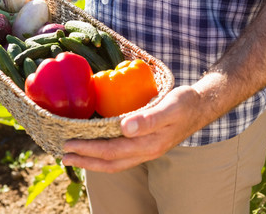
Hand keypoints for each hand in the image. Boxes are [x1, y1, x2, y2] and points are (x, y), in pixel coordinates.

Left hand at [62, 85, 205, 172]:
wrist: (201, 106)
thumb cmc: (185, 103)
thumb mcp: (170, 107)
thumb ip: (149, 118)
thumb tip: (125, 128)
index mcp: (149, 144)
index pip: (112, 151)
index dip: (89, 150)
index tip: (70, 144)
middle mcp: (146, 151)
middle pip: (110, 162)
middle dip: (86, 160)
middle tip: (64, 155)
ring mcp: (147, 150)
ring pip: (115, 162)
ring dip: (93, 162)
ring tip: (75, 156)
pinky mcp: (146, 145)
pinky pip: (121, 156)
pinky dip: (105, 156)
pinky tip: (97, 148)